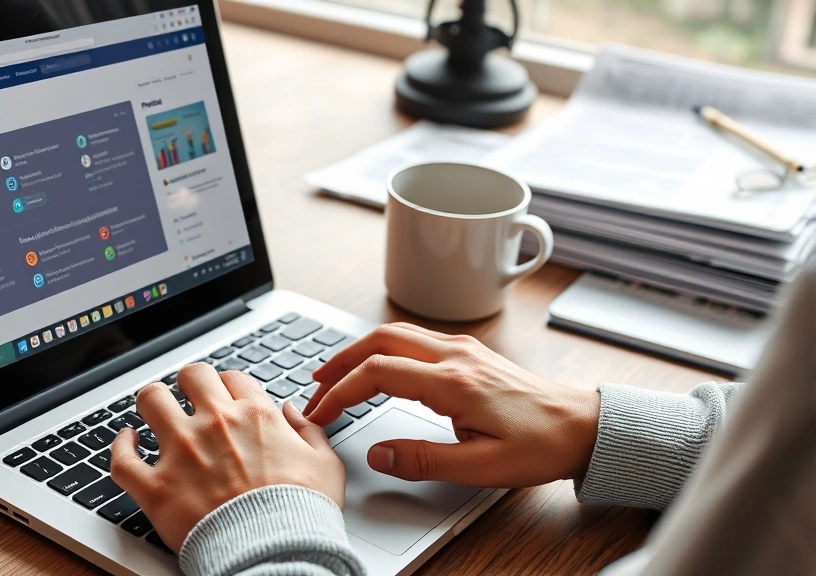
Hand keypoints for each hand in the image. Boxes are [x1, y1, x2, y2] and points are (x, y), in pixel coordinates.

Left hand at [110, 363, 344, 550]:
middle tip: (190, 398)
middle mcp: (215, 424)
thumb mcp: (325, 464)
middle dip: (190, 383)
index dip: (229, 387)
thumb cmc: (302, 513)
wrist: (277, 553)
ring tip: (155, 411)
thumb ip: (309, 430)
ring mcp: (181, 453)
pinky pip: (122, 459)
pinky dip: (120, 447)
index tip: (227, 400)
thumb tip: (291, 412)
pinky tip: (126, 441)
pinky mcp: (156, 487)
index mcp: (255, 415)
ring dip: (153, 403)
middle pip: (191, 375)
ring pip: (151, 400)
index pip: (233, 377)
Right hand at [304, 323, 599, 486]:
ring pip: (396, 332)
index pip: (377, 374)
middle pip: (379, 340)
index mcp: (453, 382)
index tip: (321, 412)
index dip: (340, 392)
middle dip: (340, 361)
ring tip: (335, 373)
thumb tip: (376, 454)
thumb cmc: (541, 446)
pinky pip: (415, 337)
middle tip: (315, 386)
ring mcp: (463, 349)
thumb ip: (423, 460)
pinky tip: (378, 364)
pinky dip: (384, 347)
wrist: (584, 426)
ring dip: (360, 350)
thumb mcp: (482, 467)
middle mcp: (455, 356)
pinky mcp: (470, 352)